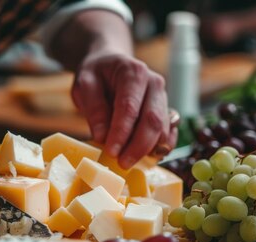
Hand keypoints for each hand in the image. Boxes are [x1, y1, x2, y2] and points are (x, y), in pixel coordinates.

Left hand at [72, 52, 175, 168]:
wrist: (110, 64)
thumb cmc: (96, 75)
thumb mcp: (85, 84)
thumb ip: (94, 108)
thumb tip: (102, 136)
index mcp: (133, 73)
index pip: (130, 107)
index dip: (121, 133)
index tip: (111, 152)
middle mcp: (154, 84)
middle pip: (153, 120)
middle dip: (138, 146)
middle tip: (122, 164)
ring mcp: (163, 98)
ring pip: (163, 130)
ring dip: (148, 150)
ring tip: (128, 162)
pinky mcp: (165, 111)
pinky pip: (169, 134)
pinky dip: (159, 149)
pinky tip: (144, 158)